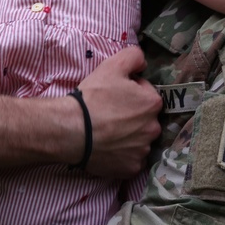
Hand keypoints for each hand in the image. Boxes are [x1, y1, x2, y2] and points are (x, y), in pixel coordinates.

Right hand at [78, 47, 162, 178]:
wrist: (71, 130)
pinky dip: (122, 155)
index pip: (146, 94)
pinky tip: (108, 147)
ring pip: (139, 140)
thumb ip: (134, 56)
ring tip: (107, 132)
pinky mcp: (131, 168)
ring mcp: (142, 151)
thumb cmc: (93, 97)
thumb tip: (143, 63)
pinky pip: (130, 160)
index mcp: (153, 104)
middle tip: (109, 114)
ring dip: (128, 136)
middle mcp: (153, 129)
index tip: (114, 95)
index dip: (130, 92)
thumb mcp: (112, 65)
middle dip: (132, 115)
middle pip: (144, 118)